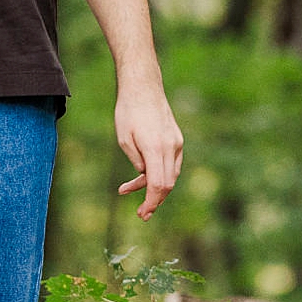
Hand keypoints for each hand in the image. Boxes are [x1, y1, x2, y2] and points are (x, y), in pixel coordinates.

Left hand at [115, 81, 183, 219]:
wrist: (143, 88)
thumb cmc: (128, 112)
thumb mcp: (124, 139)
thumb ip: (137, 161)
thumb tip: (145, 177)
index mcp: (156, 147)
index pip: (159, 184)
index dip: (152, 202)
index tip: (143, 213)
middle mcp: (171, 146)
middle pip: (168, 183)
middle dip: (155, 201)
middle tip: (141, 214)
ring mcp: (177, 143)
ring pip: (171, 175)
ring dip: (154, 187)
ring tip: (129, 188)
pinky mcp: (177, 139)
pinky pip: (171, 164)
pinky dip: (159, 174)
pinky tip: (142, 176)